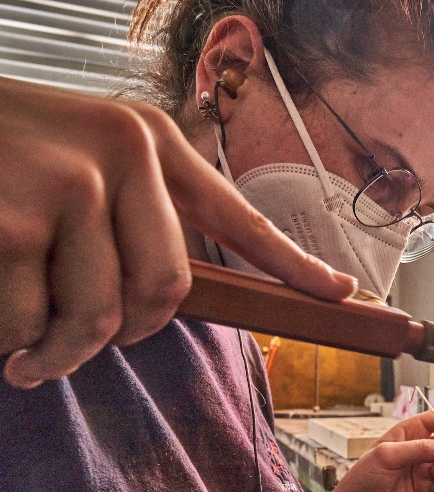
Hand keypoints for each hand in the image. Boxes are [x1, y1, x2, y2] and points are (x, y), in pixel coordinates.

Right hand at [0, 76, 356, 388]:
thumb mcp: (80, 164)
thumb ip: (134, 219)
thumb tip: (177, 300)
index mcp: (149, 142)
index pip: (240, 217)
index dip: (294, 265)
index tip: (343, 296)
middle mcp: (123, 155)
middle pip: (169, 293)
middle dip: (127, 336)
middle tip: (78, 344)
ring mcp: (68, 184)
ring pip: (102, 317)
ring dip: (59, 349)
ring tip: (26, 343)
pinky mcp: (11, 220)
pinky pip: (32, 322)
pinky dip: (10, 339)